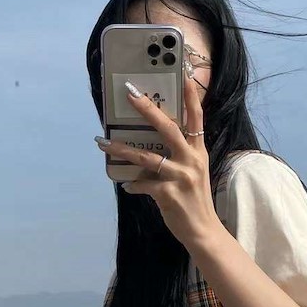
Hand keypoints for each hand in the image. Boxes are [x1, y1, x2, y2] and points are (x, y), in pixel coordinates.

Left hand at [96, 72, 220, 248]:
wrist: (203, 231)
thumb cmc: (194, 200)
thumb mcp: (193, 173)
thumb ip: (177, 157)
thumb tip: (148, 149)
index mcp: (198, 151)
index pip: (196, 118)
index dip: (191, 97)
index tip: (185, 75)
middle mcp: (191, 160)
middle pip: (169, 128)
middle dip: (148, 110)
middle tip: (131, 94)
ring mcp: (181, 176)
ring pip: (147, 157)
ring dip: (122, 149)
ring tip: (103, 143)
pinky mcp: (169, 194)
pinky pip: (143, 184)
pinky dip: (133, 184)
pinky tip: (128, 185)